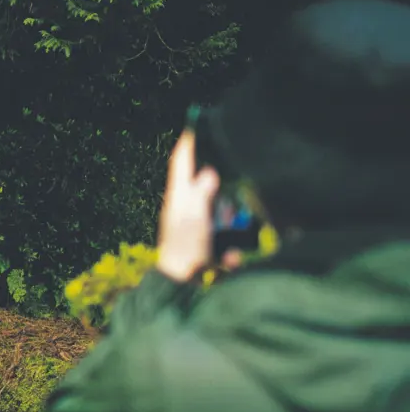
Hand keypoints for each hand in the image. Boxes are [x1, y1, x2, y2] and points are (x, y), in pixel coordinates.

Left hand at [155, 131, 219, 282]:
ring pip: (220, 214)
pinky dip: (230, 252)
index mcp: (179, 196)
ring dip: (230, 223)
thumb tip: (208, 171)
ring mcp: (196, 227)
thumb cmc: (185, 247)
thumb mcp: (193, 217)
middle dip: (220, 186)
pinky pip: (225, 242)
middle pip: (204, 186)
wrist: (182, 285)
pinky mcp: (206, 244)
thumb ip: (201, 194)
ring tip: (231, 235)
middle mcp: (186, 208)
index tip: (195, 126)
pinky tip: (228, 260)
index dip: (187, 144)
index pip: (180, 163)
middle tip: (233, 184)